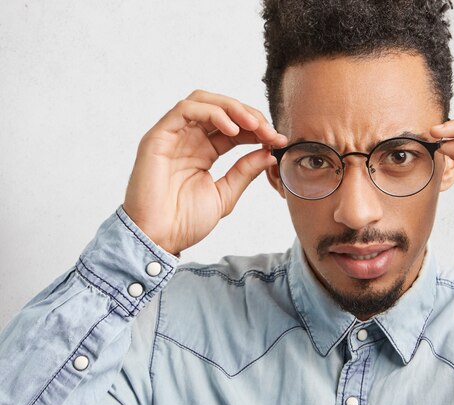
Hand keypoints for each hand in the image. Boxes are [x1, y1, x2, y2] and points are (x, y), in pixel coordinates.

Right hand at [123, 90, 286, 254]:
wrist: (159, 238)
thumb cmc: (185, 222)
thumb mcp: (225, 194)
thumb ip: (245, 172)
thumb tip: (269, 154)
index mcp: (203, 152)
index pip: (234, 128)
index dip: (258, 129)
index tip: (278, 140)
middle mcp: (188, 139)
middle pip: (221, 109)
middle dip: (250, 116)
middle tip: (270, 131)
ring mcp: (172, 136)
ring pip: (203, 101)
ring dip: (233, 108)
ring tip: (255, 125)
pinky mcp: (158, 136)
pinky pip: (185, 109)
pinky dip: (211, 112)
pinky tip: (232, 130)